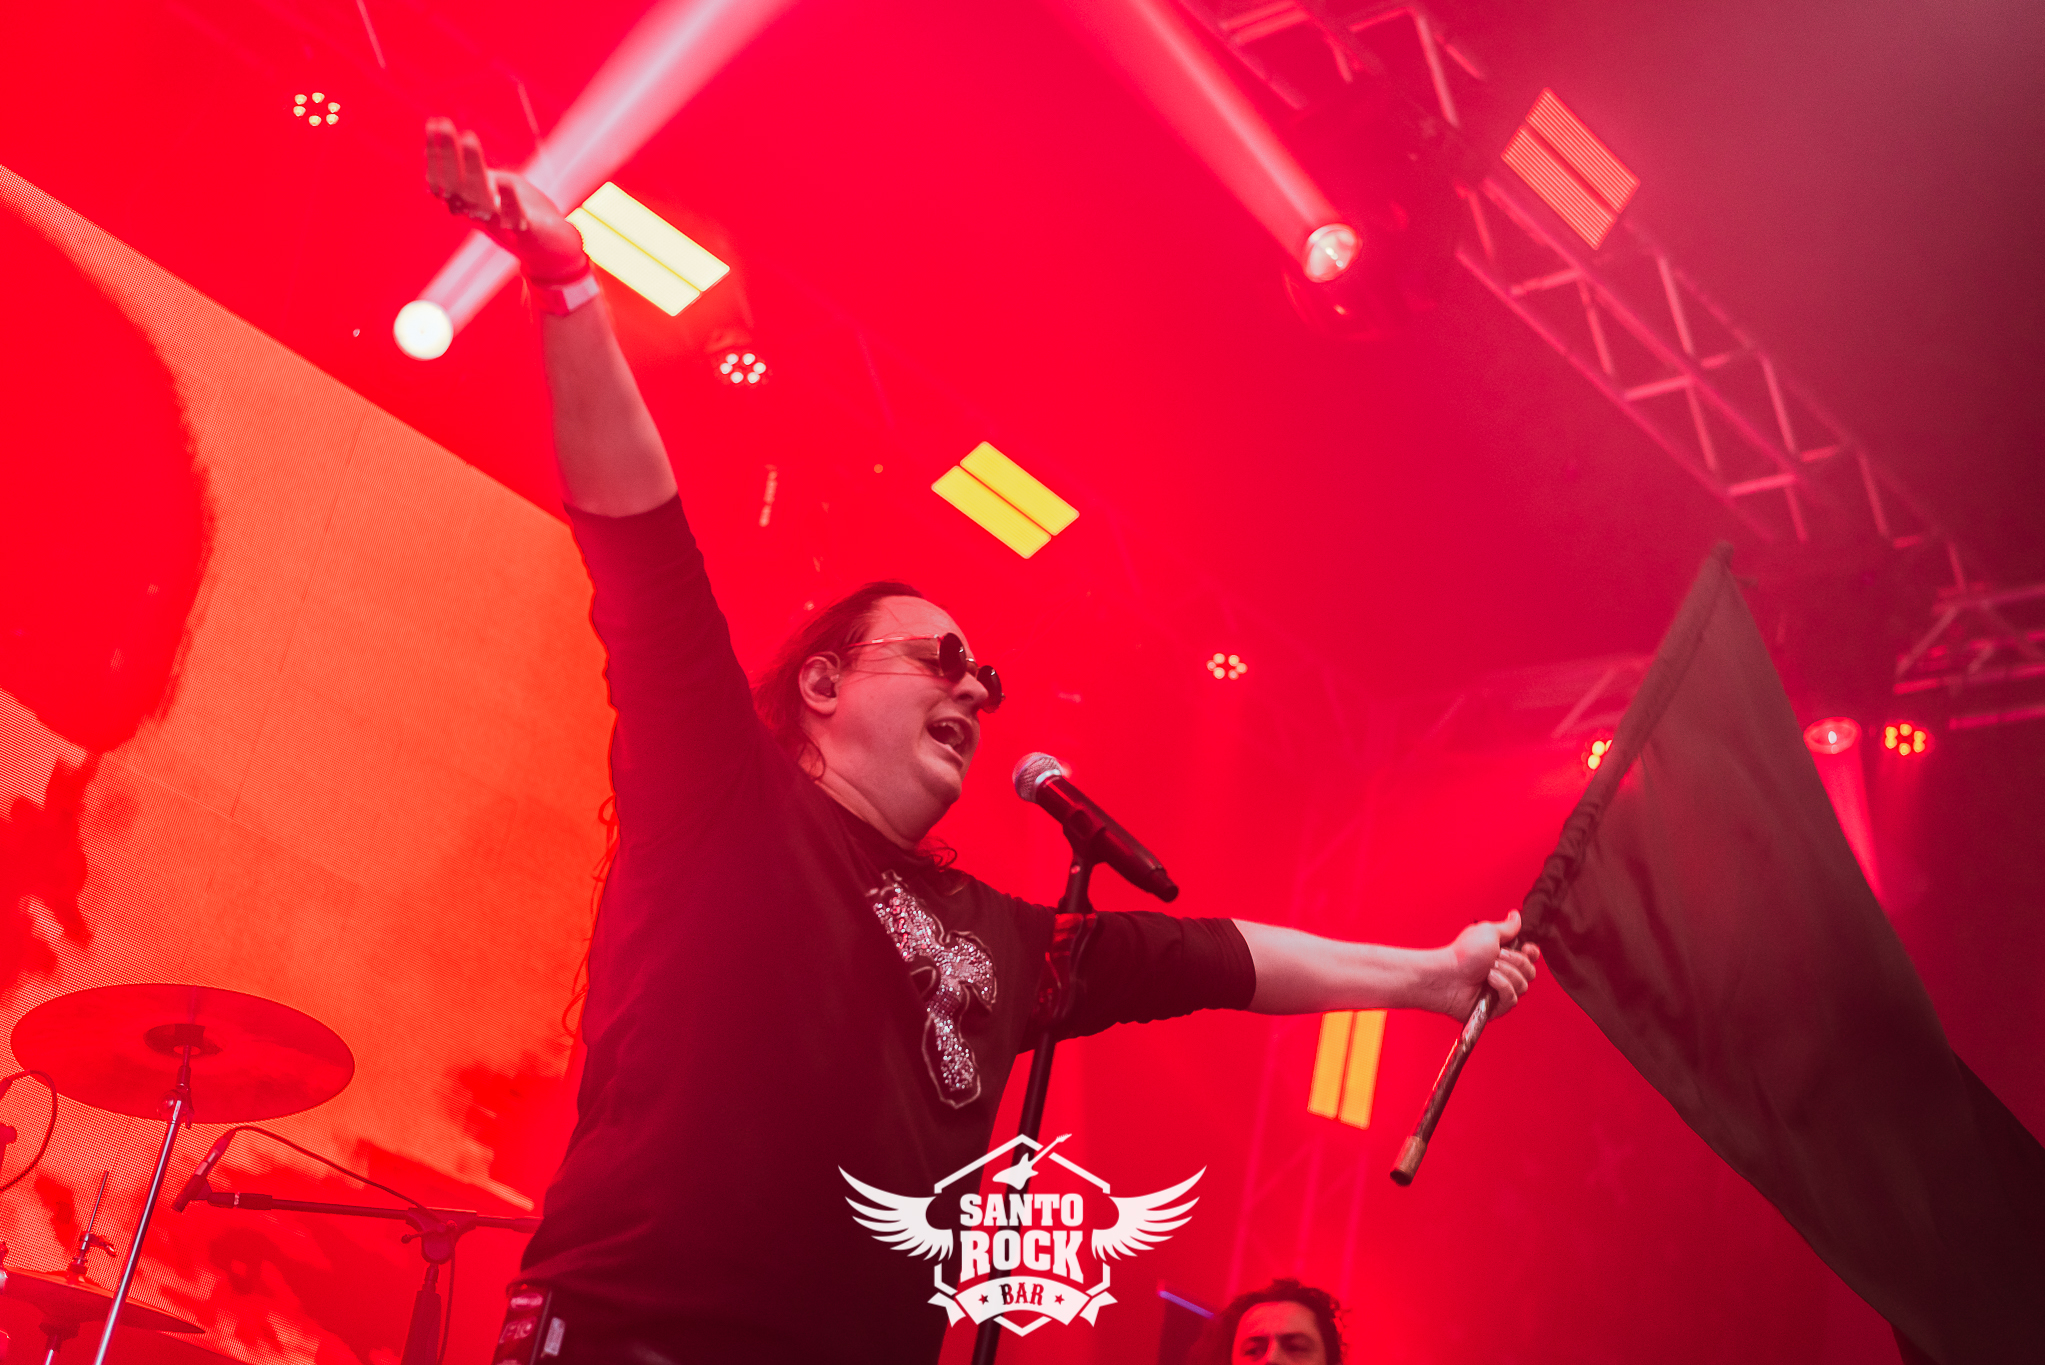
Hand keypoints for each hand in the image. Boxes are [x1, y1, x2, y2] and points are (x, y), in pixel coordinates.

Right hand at [423, 118, 587, 280]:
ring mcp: (501, 226)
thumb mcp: (496, 188)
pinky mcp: (527, 233)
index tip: (434, 123)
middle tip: (443, 124)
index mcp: (468, 205)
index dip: (437, 153)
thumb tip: (456, 145)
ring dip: (473, 169)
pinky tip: (505, 182)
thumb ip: (476, 173)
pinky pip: (515, 217)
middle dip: (448, 154)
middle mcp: (478, 216)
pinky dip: (509, 201)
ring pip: (480, 199)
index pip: (443, 179)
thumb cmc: (522, 214)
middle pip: (456, 186)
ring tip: (469, 138)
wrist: (555, 251)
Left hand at [1439, 909, 1541, 1021]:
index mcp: (1504, 955)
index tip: (1526, 948)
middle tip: (1497, 957)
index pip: (1531, 956)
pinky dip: (1502, 987)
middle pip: (1531, 971)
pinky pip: (1512, 999)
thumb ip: (1508, 927)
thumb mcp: (1488, 932)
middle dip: (1516, 961)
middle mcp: (1504, 973)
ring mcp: (1500, 990)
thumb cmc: (1462, 954)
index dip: (1532, 953)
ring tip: (1488, 970)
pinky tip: (1490, 981)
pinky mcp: (1496, 1007)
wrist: (1447, 975)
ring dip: (1506, 974)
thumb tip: (1516, 916)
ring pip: (1523, 985)